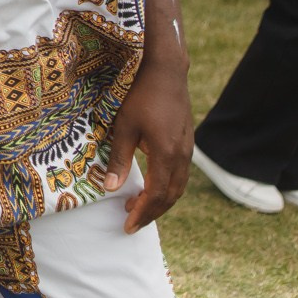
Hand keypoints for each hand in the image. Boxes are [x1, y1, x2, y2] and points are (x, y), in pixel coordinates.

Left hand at [104, 58, 192, 231]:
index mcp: (166, 155)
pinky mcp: (187, 142)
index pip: (157, 196)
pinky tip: (152, 185)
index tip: (128, 225)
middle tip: (130, 221)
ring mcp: (188, 149)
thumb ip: (119, 160)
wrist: (166, 72)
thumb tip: (110, 188)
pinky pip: (180, 174)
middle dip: (151, 212)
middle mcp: (182, 156)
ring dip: (160, 201)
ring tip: (137, 206)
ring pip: (178, 186)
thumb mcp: (124, 127)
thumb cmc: (141, 96)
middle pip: (170, 196)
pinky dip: (167, 187)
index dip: (143, 213)